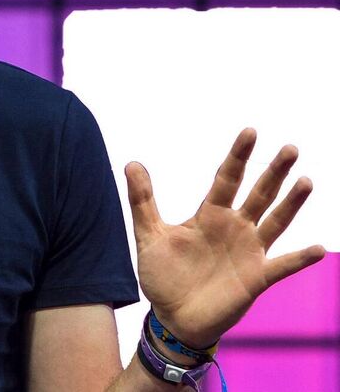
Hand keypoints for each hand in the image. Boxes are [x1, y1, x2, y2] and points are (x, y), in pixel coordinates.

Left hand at [125, 128, 326, 348]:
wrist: (173, 317)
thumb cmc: (163, 275)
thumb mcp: (149, 236)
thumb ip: (142, 201)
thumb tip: (132, 163)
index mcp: (209, 214)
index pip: (227, 178)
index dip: (238, 156)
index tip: (250, 131)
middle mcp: (234, 228)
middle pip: (258, 193)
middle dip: (274, 171)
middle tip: (290, 148)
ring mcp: (249, 251)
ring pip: (275, 222)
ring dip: (291, 203)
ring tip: (305, 181)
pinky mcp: (257, 278)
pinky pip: (282, 266)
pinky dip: (299, 258)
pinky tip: (316, 248)